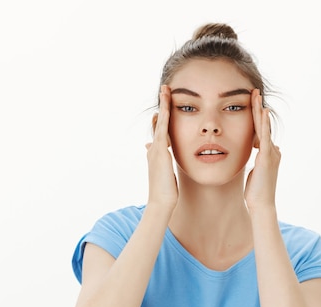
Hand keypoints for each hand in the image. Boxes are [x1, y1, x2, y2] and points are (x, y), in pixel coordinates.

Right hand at [145, 85, 177, 210]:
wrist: (161, 202)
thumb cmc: (166, 192)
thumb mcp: (165, 174)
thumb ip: (161, 163)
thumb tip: (154, 153)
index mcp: (156, 153)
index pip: (160, 131)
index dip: (163, 117)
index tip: (165, 105)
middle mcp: (154, 149)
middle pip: (159, 122)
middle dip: (162, 106)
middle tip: (164, 90)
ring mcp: (156, 149)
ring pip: (160, 122)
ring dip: (163, 106)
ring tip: (165, 90)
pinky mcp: (160, 152)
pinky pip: (163, 130)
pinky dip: (165, 117)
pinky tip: (166, 107)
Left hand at [244, 89, 280, 210]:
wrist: (262, 204)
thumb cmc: (256, 191)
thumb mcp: (254, 172)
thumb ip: (256, 161)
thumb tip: (256, 153)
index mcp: (268, 153)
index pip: (260, 130)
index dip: (256, 116)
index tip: (251, 103)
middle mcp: (272, 150)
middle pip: (263, 124)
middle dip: (258, 107)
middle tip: (254, 91)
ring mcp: (271, 153)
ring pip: (264, 127)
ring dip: (260, 110)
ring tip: (256, 95)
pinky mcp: (266, 157)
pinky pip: (264, 136)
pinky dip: (264, 124)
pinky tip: (263, 112)